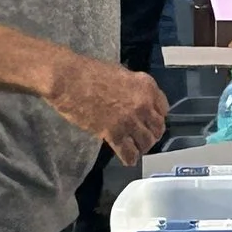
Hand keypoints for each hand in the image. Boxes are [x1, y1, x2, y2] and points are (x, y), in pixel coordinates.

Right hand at [49, 53, 168, 163]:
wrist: (68, 79)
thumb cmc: (89, 71)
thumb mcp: (120, 73)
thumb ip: (133, 88)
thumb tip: (134, 98)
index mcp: (146, 86)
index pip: (163, 108)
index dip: (156, 117)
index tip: (150, 121)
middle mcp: (143, 104)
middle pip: (157, 128)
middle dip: (151, 134)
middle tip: (143, 138)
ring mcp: (130, 120)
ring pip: (146, 142)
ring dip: (141, 147)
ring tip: (135, 148)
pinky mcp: (115, 134)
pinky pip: (129, 152)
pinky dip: (129, 158)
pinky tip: (128, 160)